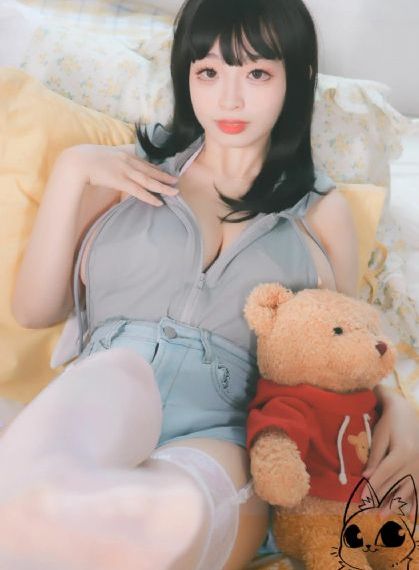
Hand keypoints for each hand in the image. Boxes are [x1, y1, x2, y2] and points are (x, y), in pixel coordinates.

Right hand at [61, 144, 178, 206]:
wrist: (77, 161)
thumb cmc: (86, 159)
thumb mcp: (104, 155)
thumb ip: (113, 160)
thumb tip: (115, 167)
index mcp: (124, 154)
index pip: (144, 162)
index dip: (156, 168)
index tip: (166, 172)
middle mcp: (128, 161)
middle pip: (151, 170)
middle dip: (164, 176)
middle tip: (176, 181)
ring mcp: (125, 171)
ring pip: (149, 181)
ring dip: (163, 187)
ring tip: (174, 192)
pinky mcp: (120, 181)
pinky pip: (138, 191)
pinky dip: (150, 197)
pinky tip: (159, 202)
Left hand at [361, 389, 418, 514]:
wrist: (405, 412)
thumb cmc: (389, 422)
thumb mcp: (379, 437)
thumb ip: (375, 457)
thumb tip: (366, 477)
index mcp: (401, 451)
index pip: (384, 474)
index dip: (372, 488)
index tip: (362, 500)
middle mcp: (414, 460)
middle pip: (396, 484)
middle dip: (381, 499)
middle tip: (368, 512)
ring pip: (409, 489)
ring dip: (396, 503)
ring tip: (383, 515)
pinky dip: (415, 501)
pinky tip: (411, 514)